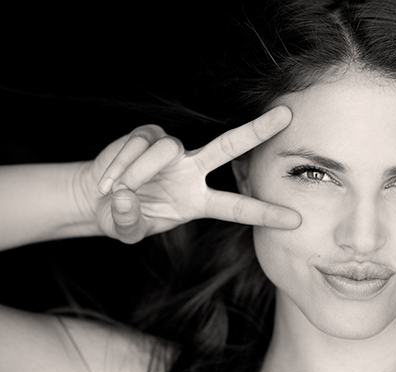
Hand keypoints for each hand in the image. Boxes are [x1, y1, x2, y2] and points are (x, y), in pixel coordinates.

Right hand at [77, 106, 299, 242]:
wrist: (96, 197)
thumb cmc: (123, 216)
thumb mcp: (127, 229)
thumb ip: (128, 222)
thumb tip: (124, 199)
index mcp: (199, 202)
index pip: (238, 208)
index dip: (266, 213)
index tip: (296, 220)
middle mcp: (192, 172)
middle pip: (229, 146)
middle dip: (257, 131)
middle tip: (286, 115)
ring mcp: (172, 151)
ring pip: (168, 149)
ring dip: (141, 171)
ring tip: (119, 190)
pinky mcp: (147, 135)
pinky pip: (139, 144)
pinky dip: (121, 164)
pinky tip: (108, 181)